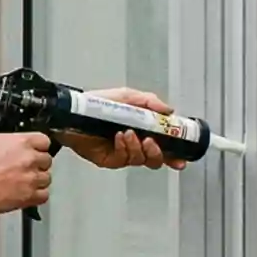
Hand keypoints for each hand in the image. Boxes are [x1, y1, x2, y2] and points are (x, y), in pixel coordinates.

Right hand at [0, 131, 54, 214]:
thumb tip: (1, 140)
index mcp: (22, 142)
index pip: (44, 141)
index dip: (38, 147)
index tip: (33, 151)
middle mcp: (30, 159)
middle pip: (46, 160)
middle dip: (37, 164)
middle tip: (25, 168)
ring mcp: (31, 178)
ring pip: (46, 178)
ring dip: (37, 180)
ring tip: (24, 182)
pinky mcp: (29, 197)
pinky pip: (43, 195)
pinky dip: (37, 195)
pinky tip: (27, 194)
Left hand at [61, 88, 186, 170]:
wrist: (74, 113)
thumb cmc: (98, 103)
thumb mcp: (126, 96)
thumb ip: (149, 102)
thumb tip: (168, 110)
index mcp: (143, 129)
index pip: (164, 145)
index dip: (175, 153)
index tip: (182, 157)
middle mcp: (135, 143)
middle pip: (157, 158)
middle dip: (159, 153)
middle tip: (151, 141)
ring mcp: (123, 153)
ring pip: (142, 160)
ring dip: (138, 147)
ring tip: (129, 134)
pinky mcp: (111, 160)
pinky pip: (124, 159)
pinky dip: (124, 148)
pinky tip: (119, 138)